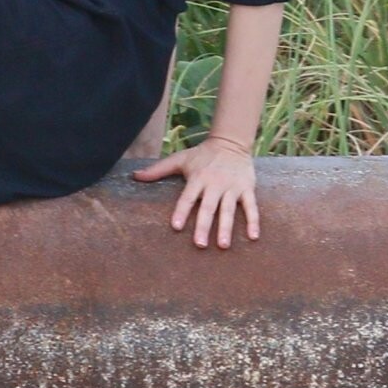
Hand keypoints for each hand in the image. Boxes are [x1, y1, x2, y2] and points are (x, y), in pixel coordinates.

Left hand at [129, 136, 258, 248]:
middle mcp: (215, 183)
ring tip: (223, 245)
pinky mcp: (247, 188)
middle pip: (208, 207)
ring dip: (226, 228)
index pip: (188, 197)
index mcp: (198, 178)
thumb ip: (158, 170)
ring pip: (229, 210)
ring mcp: (232, 187)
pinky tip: (253, 237)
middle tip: (199, 244)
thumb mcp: (180, 159)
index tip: (176, 226)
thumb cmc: (202, 155)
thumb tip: (134, 176)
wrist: (231, 142)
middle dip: (203, 225)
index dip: (181, 211)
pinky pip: (251, 206)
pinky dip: (253, 221)